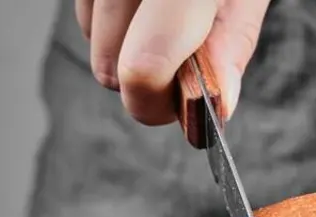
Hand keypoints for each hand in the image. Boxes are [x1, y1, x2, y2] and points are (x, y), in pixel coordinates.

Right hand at [76, 0, 270, 124]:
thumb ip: (232, 44)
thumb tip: (219, 106)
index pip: (145, 67)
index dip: (159, 103)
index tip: (180, 107)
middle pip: (109, 67)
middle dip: (146, 79)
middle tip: (184, 55)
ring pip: (92, 41)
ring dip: (126, 45)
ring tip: (165, 12)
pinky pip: (83, 11)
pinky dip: (111, 17)